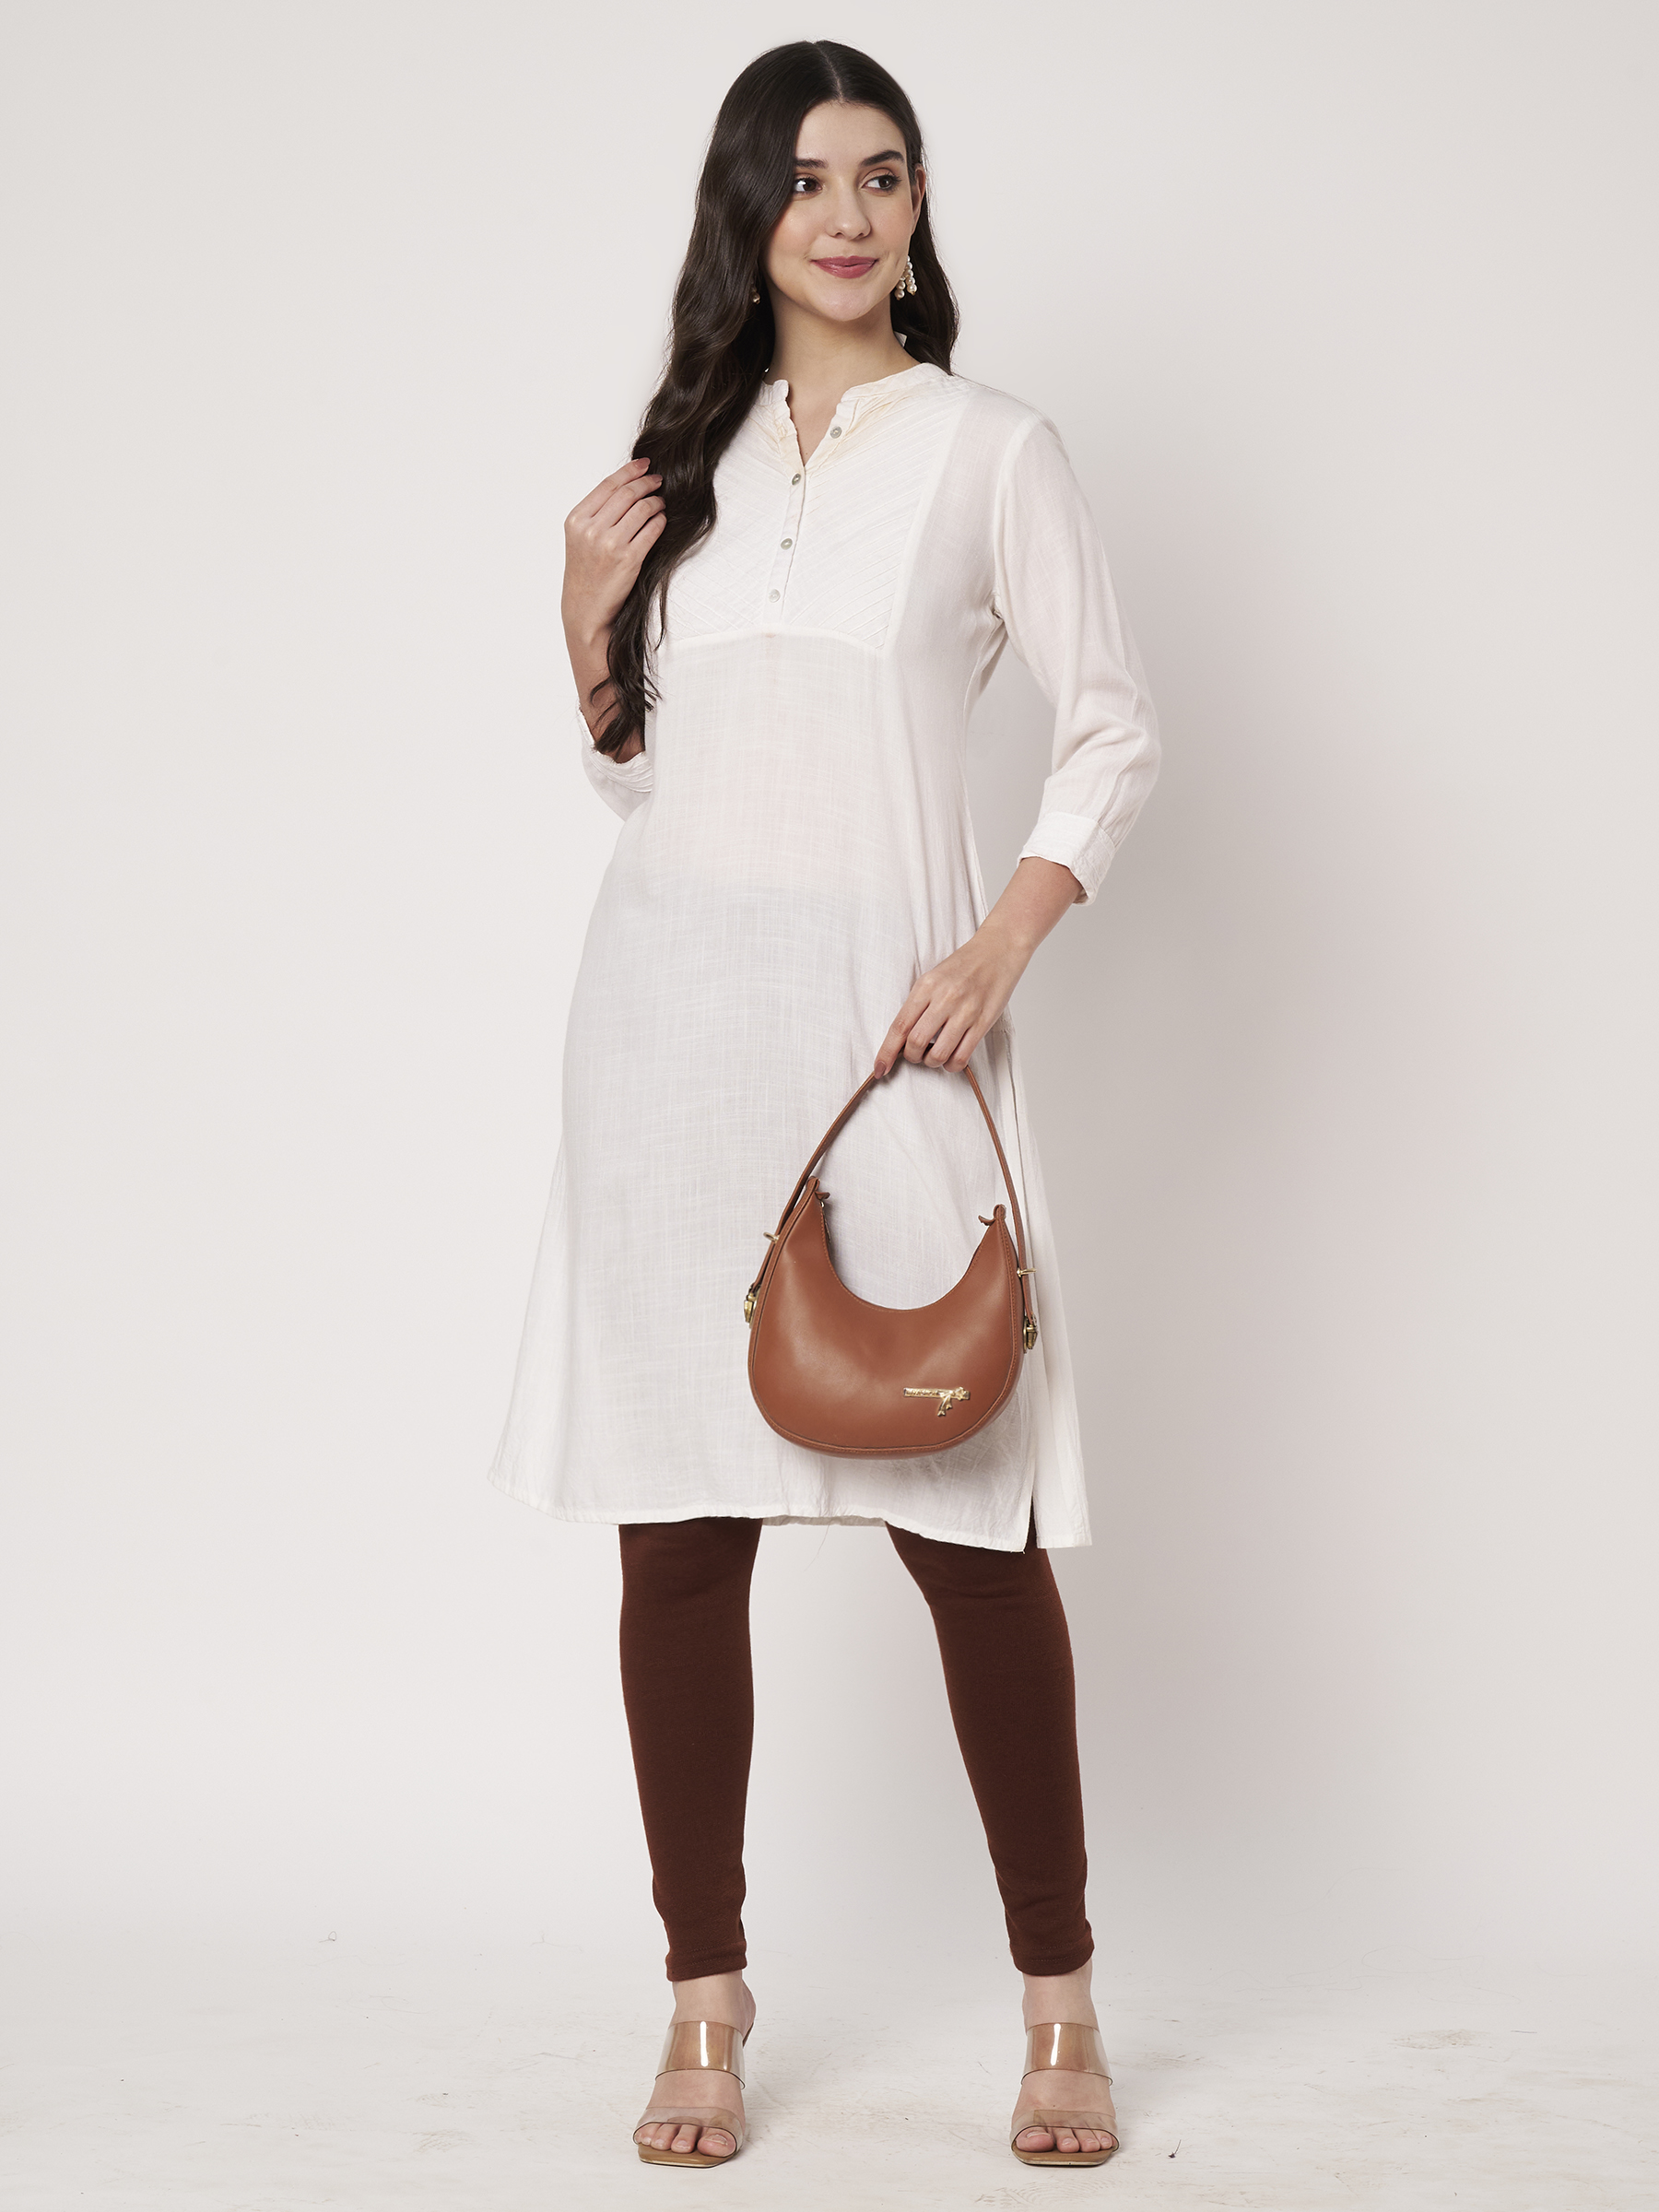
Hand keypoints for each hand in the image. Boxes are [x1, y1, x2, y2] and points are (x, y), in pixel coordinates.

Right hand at [562, 457, 664, 643]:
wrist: (585, 609)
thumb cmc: (585, 574)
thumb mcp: (579, 539)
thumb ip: (597, 514)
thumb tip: (626, 488)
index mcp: (577, 519)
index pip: (608, 485)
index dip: (629, 471)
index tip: (644, 465)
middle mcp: (591, 529)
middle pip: (627, 493)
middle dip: (647, 483)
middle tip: (659, 481)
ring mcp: (610, 544)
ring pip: (642, 509)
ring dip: (656, 502)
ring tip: (661, 502)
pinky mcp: (629, 559)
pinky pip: (651, 530)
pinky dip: (660, 521)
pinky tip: (661, 520)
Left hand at [873, 859, 1083, 1077]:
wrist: (998, 951)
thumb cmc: (963, 966)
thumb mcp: (933, 978)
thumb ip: (917, 1005)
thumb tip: (901, 1038)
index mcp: (926, 986)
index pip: (899, 1026)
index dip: (886, 1052)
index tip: (878, 1068)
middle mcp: (944, 999)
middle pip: (916, 1043)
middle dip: (912, 1057)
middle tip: (916, 1054)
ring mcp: (965, 1011)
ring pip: (939, 1054)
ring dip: (932, 1062)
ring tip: (936, 1055)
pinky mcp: (983, 1022)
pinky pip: (962, 1056)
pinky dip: (952, 1065)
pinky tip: (951, 1059)